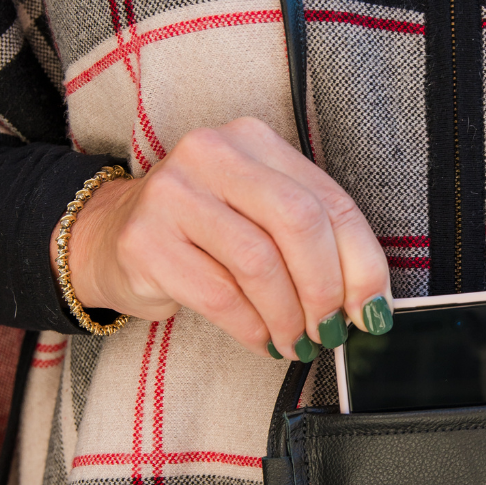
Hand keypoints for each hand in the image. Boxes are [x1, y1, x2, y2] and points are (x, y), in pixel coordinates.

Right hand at [49, 117, 391, 359]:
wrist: (113, 235)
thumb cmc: (206, 233)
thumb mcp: (263, 220)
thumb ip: (316, 245)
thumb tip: (369, 304)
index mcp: (257, 142)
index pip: (330, 202)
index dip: (362, 265)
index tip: (372, 312)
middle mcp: (213, 153)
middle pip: (298, 222)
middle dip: (326, 289)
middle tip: (332, 330)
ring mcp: (173, 193)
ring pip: (259, 263)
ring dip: (289, 316)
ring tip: (297, 342)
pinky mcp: (145, 240)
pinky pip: (219, 295)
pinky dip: (252, 328)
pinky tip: (263, 340)